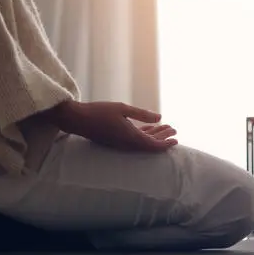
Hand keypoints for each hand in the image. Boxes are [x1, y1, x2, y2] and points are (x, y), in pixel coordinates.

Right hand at [58, 101, 177, 151]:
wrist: (77, 119)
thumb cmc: (99, 111)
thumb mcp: (123, 109)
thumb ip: (142, 114)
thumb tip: (160, 116)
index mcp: (130, 137)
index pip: (153, 145)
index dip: (166, 144)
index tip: (176, 139)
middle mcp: (127, 144)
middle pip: (150, 143)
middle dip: (163, 137)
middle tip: (174, 130)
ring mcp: (121, 143)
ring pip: (142, 141)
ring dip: (155, 134)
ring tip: (166, 127)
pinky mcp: (116, 140)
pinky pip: (134, 139)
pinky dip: (144, 133)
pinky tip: (150, 127)